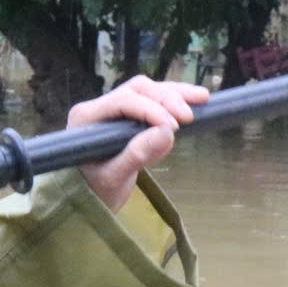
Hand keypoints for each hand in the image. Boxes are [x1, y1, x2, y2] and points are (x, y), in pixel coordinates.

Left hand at [70, 76, 208, 210]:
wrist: (94, 196)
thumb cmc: (96, 189)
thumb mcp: (113, 178)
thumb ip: (136, 155)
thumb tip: (167, 133)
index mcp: (86, 117)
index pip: (122, 101)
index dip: (150, 110)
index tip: (173, 127)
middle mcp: (99, 106)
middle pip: (137, 90)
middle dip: (165, 99)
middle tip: (187, 118)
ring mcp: (116, 107)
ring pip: (149, 90)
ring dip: (176, 94)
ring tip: (201, 98)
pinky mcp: (132, 113)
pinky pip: (155, 99)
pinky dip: (176, 98)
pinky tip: (198, 98)